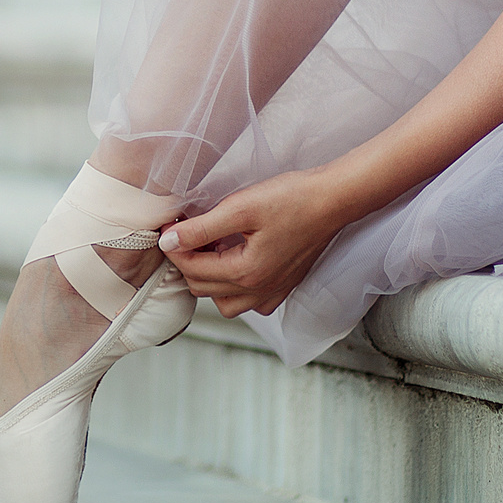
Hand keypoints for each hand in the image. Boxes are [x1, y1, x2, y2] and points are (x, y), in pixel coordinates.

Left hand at [158, 168, 356, 317]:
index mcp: (245, 273)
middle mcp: (258, 290)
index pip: (191, 268)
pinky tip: (237, 262)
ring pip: (224, 302)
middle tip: (189, 232)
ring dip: (210, 279)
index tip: (170, 225)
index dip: (173, 246)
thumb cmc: (292, 198)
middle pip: (202, 288)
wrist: (333, 199)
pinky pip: (250, 303)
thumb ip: (201, 228)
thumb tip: (168, 241)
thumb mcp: (240, 207)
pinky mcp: (284, 285)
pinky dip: (236, 289)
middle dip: (188, 261)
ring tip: (212, 248)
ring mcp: (273, 291)